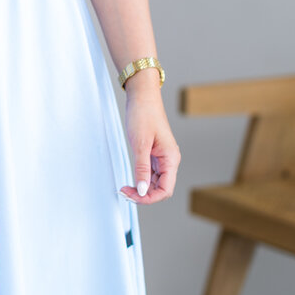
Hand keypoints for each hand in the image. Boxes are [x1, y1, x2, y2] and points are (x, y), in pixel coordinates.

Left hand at [119, 79, 179, 204]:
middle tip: (124, 192)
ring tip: (125, 187)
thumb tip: (142, 191)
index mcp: (171, 158)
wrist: (142, 95)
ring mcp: (162, 157)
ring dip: (141, 188)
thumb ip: (142, 169)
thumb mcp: (140, 144)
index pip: (165, 190)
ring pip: (155, 182)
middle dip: (143, 195)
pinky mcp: (154, 153)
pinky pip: (150, 173)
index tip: (132, 196)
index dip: (149, 198)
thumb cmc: (143, 115)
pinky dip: (140, 178)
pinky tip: (130, 179)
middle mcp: (169, 160)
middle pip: (160, 188)